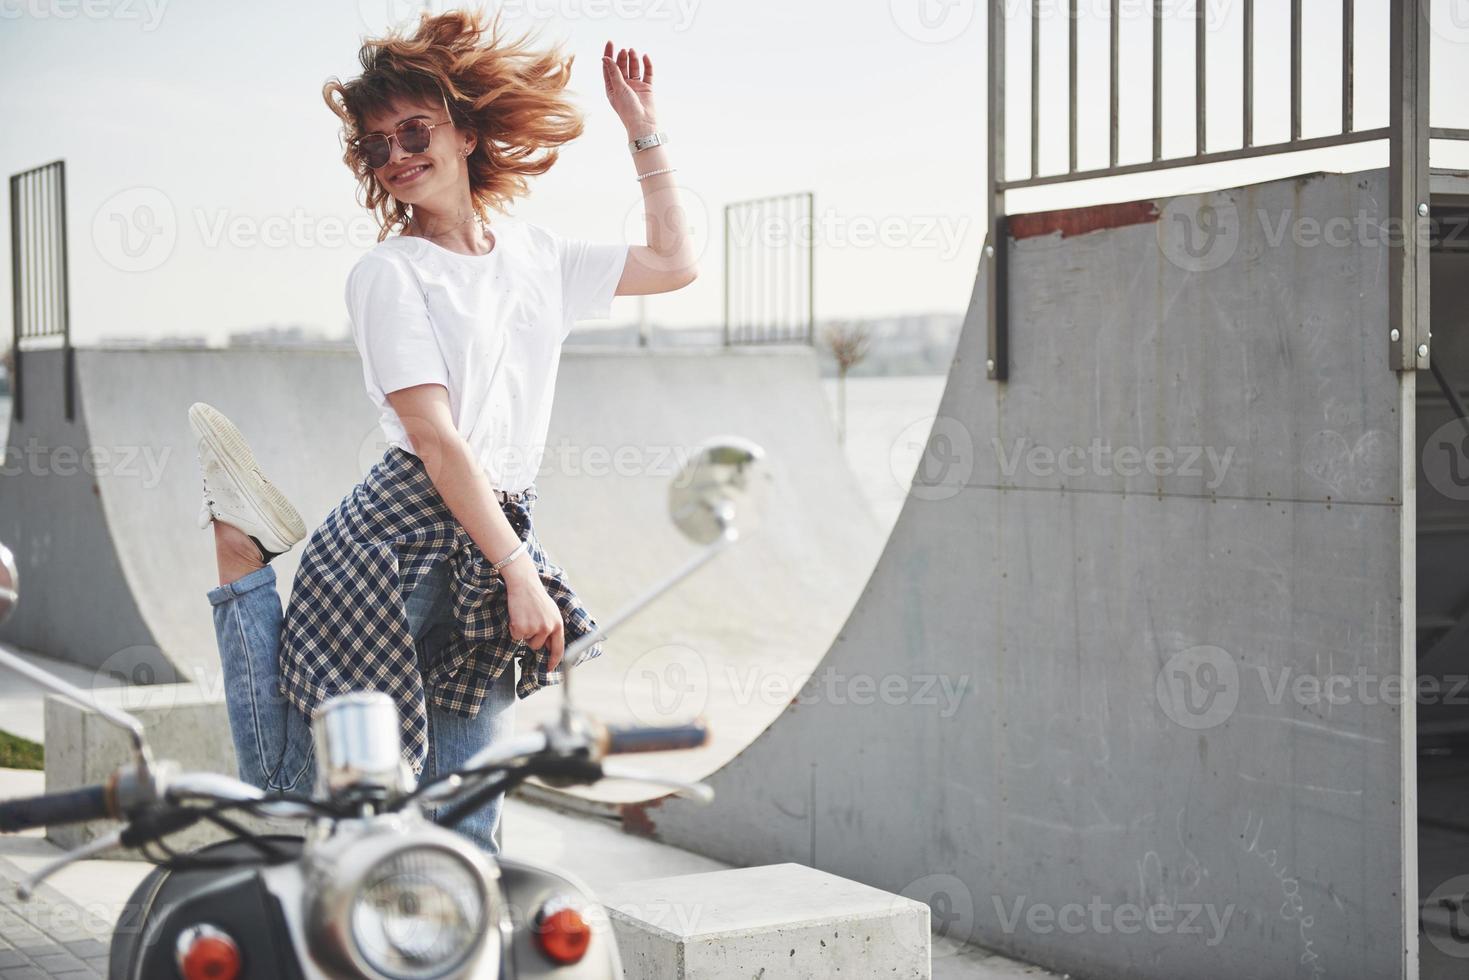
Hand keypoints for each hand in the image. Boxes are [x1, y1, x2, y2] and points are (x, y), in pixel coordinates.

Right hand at [502, 557, 564, 671]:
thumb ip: (552, 628)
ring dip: (522, 632)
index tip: (549, 669)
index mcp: (558, 624)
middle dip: (530, 638)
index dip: (553, 660)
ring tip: (523, 616)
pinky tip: (517, 616)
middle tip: (528, 621)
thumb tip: (550, 646)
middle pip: (537, 646)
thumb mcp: (550, 612)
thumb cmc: (535, 598)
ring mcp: (536, 628)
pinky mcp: (522, 627)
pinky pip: (515, 636)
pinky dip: (513, 628)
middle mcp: (549, 628)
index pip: (558, 648)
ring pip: (526, 641)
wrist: (524, 584)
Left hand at [603, 41, 658, 135]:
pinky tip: (645, 56)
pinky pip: (648, 73)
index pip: (609, 67)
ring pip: (634, 68)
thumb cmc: (627, 109)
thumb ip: (613, 72)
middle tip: (624, 50)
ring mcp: (636, 86)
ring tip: (632, 51)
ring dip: (633, 59)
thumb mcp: (618, 88)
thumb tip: (605, 57)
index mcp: (612, 87)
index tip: (610, 42)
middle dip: (622, 57)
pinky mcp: (647, 88)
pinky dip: (647, 64)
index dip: (609, 54)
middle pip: (621, 66)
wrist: (643, 123)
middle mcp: (623, 85)